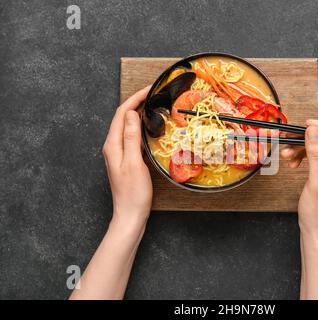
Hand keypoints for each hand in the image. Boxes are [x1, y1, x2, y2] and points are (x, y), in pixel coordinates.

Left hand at [102, 86, 152, 227]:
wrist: (130, 214)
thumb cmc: (133, 193)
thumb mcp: (134, 163)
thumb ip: (131, 137)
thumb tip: (131, 113)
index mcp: (112, 145)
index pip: (121, 114)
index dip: (135, 98)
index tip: (150, 89)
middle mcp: (113, 146)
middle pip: (123, 117)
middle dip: (137, 102)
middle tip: (154, 93)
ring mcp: (119, 153)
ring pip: (128, 126)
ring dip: (139, 113)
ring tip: (154, 105)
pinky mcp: (127, 159)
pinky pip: (132, 137)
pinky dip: (141, 127)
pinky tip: (151, 128)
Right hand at [281, 119, 317, 238]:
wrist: (315, 230)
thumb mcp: (317, 181)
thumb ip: (316, 154)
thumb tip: (314, 131)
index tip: (310, 124)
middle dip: (309, 139)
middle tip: (292, 138)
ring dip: (302, 148)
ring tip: (288, 154)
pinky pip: (314, 156)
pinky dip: (302, 156)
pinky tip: (292, 161)